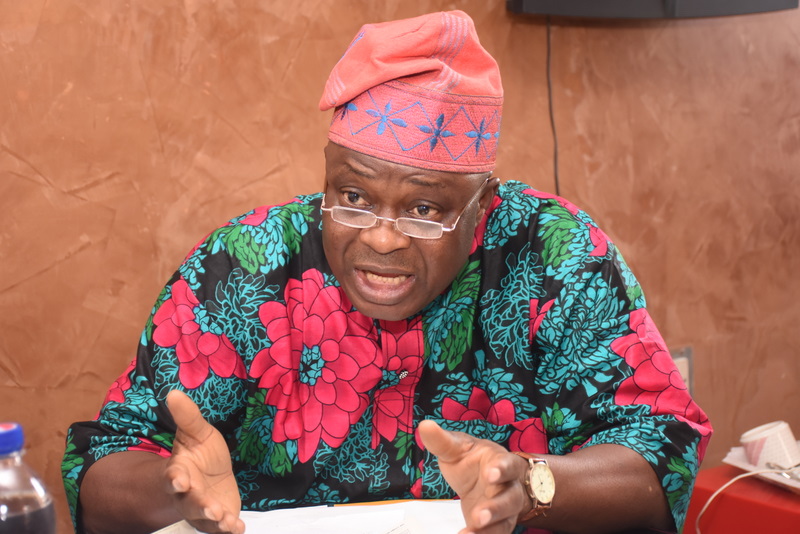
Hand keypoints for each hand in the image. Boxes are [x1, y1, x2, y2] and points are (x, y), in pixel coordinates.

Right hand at [165, 390, 245, 533]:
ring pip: (205, 519)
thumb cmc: (201, 453)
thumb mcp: (198, 433)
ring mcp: (203, 509)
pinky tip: (238, 529)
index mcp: (180, 472)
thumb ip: (188, 417)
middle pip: (189, 503)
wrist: (212, 475)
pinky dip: (229, 529)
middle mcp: (188, 495)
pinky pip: (222, 528)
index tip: (178, 478)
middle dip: (198, 505)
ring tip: (224, 519)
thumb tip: (173, 392)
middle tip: (209, 507)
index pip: (173, 476)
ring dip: (214, 520)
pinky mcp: (219, 518)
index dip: (175, 478)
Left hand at [418, 420, 530, 533]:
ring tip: (471, 531)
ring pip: (504, 520)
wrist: (492, 478)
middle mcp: (508, 487)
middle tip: (479, 516)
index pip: (506, 464)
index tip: (491, 473)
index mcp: (500, 462)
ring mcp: (506, 509)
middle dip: (496, 508)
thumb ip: (442, 441)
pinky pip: (496, 533)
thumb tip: (424, 425)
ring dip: (490, 529)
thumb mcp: (458, 448)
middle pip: (509, 498)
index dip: (501, 469)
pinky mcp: (499, 525)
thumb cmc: (475, 460)